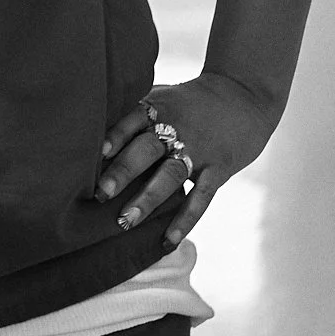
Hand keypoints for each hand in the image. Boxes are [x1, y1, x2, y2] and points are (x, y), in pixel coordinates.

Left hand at [94, 71, 279, 245]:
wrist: (244, 95)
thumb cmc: (190, 101)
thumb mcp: (162, 97)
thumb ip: (134, 114)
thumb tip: (90, 135)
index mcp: (158, 108)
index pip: (132, 121)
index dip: (114, 136)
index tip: (96, 153)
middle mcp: (176, 127)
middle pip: (147, 149)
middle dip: (123, 171)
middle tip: (101, 194)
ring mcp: (199, 149)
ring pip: (170, 175)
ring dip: (147, 200)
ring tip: (125, 222)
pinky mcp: (219, 168)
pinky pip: (201, 197)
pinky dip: (185, 219)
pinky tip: (168, 240)